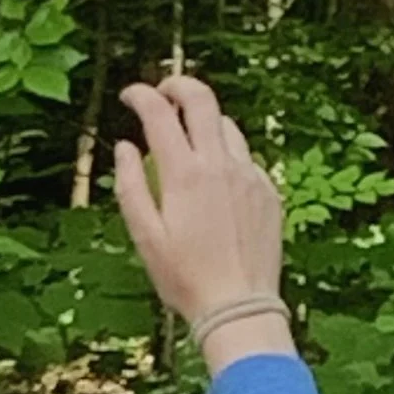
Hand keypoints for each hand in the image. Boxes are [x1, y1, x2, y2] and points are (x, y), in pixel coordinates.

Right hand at [111, 75, 291, 361]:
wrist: (240, 308)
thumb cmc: (186, 280)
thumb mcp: (145, 237)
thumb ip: (131, 185)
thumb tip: (126, 147)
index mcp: (184, 174)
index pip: (159, 112)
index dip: (140, 95)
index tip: (130, 96)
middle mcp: (220, 165)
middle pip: (202, 99)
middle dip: (178, 85)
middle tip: (164, 92)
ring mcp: (249, 175)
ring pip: (227, 126)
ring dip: (205, 123)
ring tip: (190, 141)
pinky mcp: (267, 191)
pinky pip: (246, 158)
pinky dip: (227, 156)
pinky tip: (217, 182)